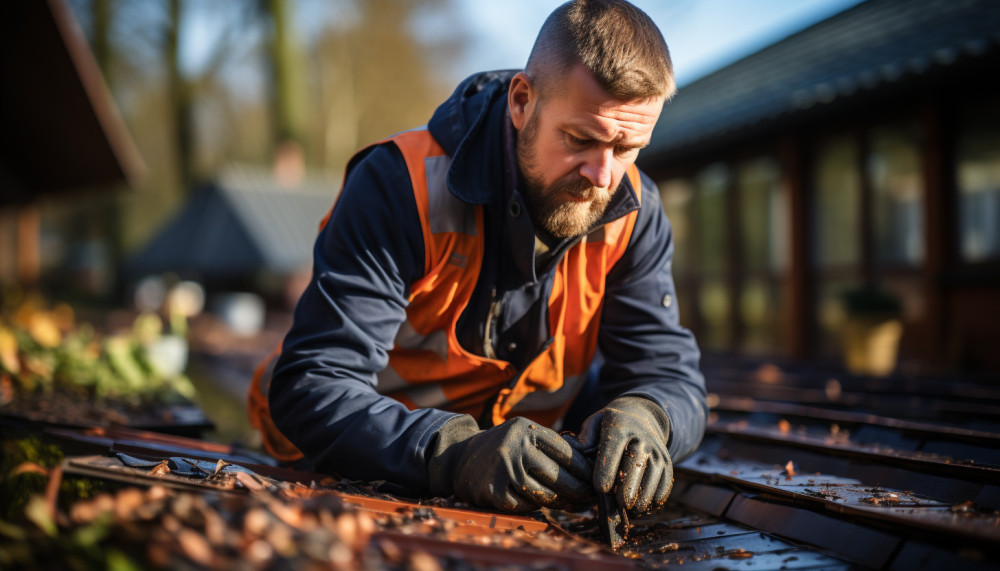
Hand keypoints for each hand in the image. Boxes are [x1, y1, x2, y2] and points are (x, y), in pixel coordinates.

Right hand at [428, 415, 593, 511]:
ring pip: (545, 495)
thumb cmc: (504, 446)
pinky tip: (542, 504)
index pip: (567, 452)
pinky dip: (535, 507)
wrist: (460, 458)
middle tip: (589, 497)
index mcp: (527, 430)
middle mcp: (515, 447)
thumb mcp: (524, 433)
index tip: (596, 478)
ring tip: (572, 503)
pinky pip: (526, 506)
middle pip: (559, 476)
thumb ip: (551, 444)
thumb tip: (590, 462)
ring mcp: (504, 470)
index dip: (585, 468)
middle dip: (579, 490)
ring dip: (561, 502)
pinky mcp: (494, 492)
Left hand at [576, 396, 672, 515]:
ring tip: (628, 511)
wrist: (642, 416)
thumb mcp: (595, 423)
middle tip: (617, 505)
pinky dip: (653, 502)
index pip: (613, 451)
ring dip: (641, 501)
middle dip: (626, 490)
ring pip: (653, 480)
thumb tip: (579, 456)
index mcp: (620, 426)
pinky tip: (640, 509)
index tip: (600, 489)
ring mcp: (658, 451)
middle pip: (636, 467)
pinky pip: (664, 487)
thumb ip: (585, 439)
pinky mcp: (667, 464)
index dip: (607, 473)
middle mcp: (643, 438)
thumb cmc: (611, 426)